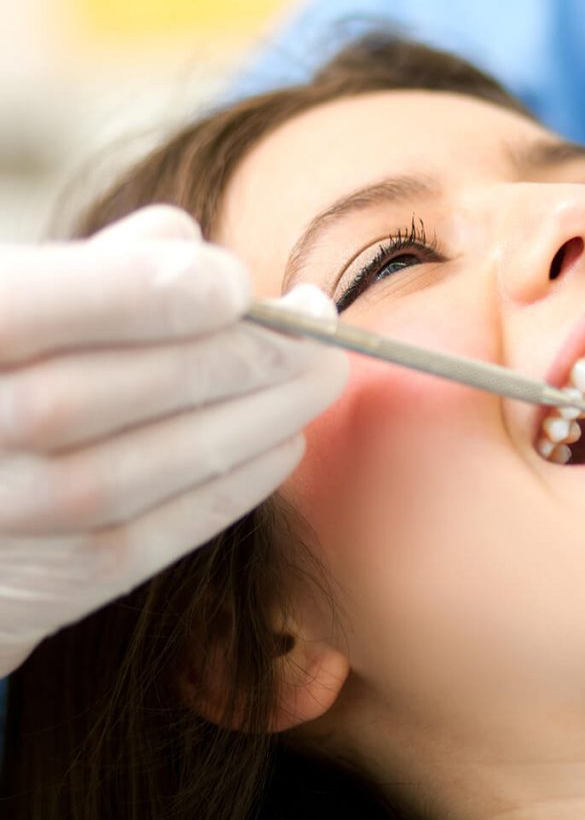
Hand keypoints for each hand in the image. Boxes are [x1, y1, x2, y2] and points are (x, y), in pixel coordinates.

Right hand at [0, 206, 346, 675]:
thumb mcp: (13, 306)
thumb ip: (88, 269)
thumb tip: (187, 240)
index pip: (39, 306)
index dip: (153, 289)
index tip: (238, 282)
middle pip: (125, 387)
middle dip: (247, 353)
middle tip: (318, 328)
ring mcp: (10, 515)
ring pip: (158, 462)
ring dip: (263, 414)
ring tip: (318, 376)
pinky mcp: (59, 579)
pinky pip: (162, 532)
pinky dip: (237, 483)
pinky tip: (284, 439)